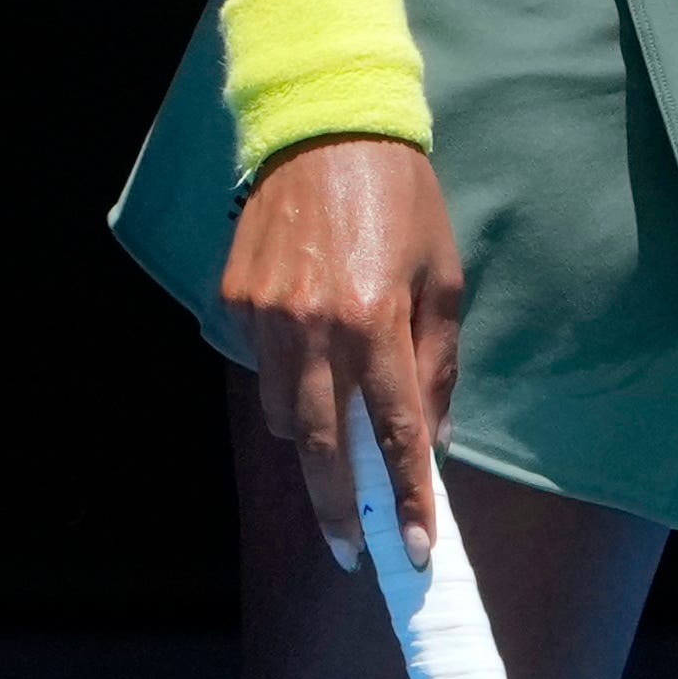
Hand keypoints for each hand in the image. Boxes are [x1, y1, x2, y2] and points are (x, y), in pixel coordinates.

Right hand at [213, 132, 464, 567]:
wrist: (326, 125)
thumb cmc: (402, 200)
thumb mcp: (442, 279)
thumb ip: (436, 365)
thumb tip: (431, 440)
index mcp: (375, 320)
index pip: (395, 434)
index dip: (406, 499)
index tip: (415, 550)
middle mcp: (313, 326)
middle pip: (323, 449)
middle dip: (340, 511)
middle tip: (354, 553)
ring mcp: (265, 315)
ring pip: (284, 416)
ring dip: (314, 446)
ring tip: (340, 455)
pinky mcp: (235, 298)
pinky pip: (261, 370)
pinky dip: (288, 387)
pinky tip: (311, 373)